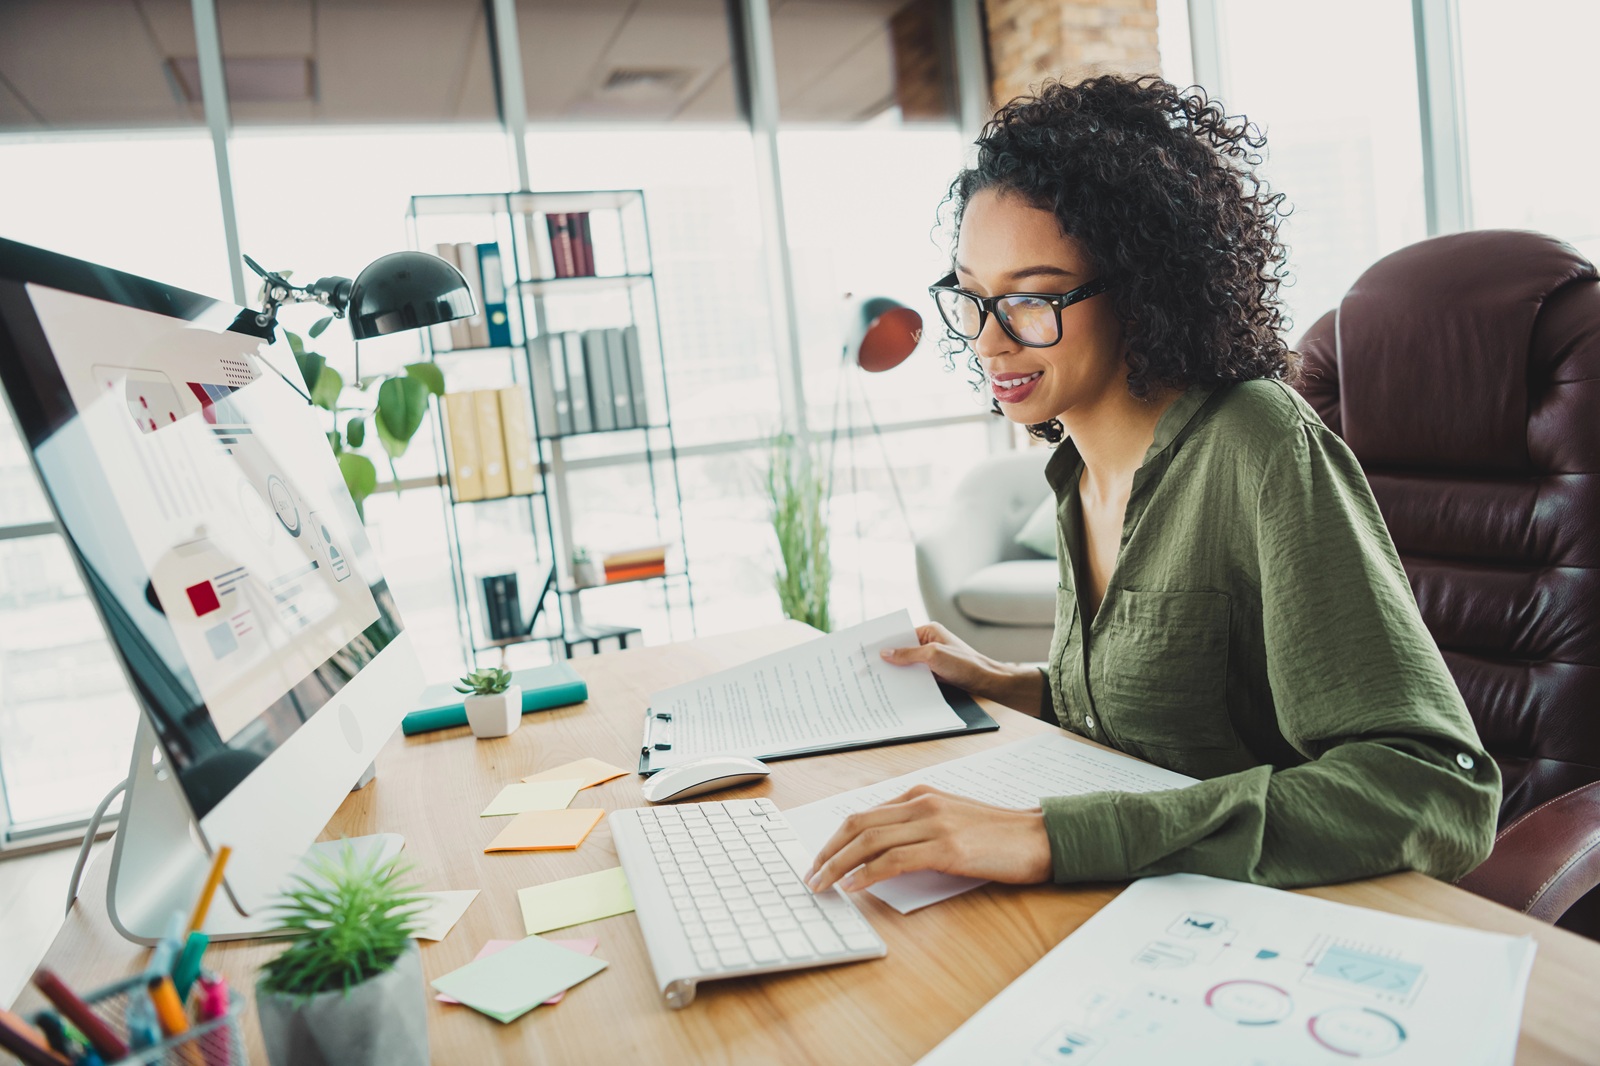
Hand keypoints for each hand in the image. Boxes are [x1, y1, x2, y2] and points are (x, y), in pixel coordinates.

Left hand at [804, 784, 1052, 892]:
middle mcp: (922, 803)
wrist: (1041, 838)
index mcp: (921, 794)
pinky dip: (867, 873)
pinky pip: (894, 859)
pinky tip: (853, 885)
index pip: (864, 814)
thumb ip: (918, 829)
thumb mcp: (952, 821)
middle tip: (810, 874)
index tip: (819, 859)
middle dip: (827, 851)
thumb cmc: (999, 836)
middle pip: (858, 824)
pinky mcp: (947, 848)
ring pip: (869, 840)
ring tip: (822, 884)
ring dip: (838, 864)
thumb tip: (881, 855)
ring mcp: (934, 824)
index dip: (836, 838)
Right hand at [880, 623, 1042, 712]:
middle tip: (865, 666)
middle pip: (902, 649)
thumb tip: (884, 653)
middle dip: (886, 658)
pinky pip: (915, 674)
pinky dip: (905, 679)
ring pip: (907, 663)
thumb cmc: (965, 664)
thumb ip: (908, 654)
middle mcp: (929, 641)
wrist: (986, 681)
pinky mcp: (934, 672)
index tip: (866, 650)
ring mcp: (931, 657)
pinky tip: (894, 687)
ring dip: (895, 670)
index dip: (884, 642)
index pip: (900, 634)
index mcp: (929, 630)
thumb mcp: (933, 656)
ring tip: (875, 679)